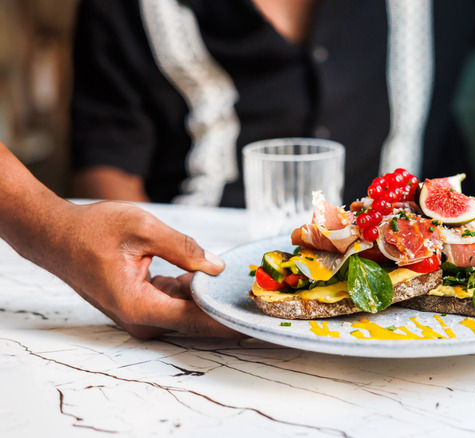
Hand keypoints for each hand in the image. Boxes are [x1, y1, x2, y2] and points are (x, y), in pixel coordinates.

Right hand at [46, 201, 242, 338]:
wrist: (56, 235)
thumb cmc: (92, 229)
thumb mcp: (143, 228)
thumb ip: (183, 248)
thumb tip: (216, 267)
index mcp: (139, 305)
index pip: (196, 320)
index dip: (229, 321)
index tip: (258, 321)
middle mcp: (141, 319)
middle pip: (196, 321)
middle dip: (228, 311)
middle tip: (264, 301)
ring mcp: (141, 315)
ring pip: (189, 311)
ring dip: (212, 299)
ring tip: (246, 287)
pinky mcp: (142, 305)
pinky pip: (178, 303)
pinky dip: (196, 291)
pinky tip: (213, 277)